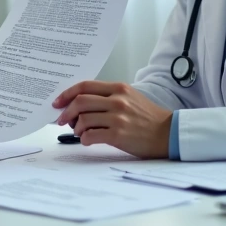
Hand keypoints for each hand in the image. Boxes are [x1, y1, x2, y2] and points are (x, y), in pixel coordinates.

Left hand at [52, 81, 171, 158]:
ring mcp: (118, 117)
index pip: (85, 86)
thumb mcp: (130, 98)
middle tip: (62, 120)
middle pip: (80, 101)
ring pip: (83, 119)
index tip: (58, 102)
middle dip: (66, 112)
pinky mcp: (118, 134)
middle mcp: (117, 100)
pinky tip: (87, 140)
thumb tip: (79, 104)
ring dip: (76, 127)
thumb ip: (107, 97)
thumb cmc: (147, 118)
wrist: (167, 133)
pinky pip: (91, 135)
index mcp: (118, 88)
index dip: (67, 94)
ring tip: (79, 132)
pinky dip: (84, 139)